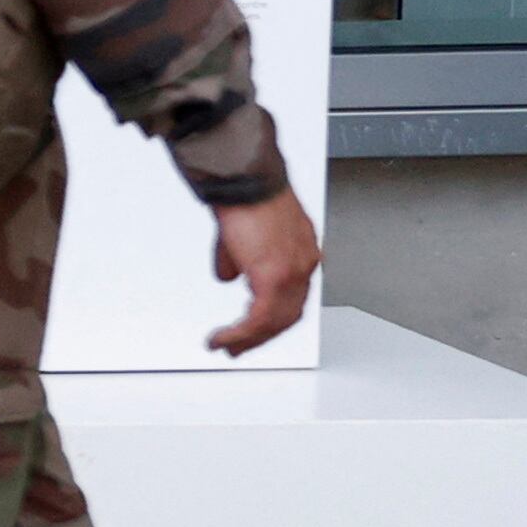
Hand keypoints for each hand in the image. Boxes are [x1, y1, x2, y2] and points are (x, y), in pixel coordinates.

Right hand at [206, 189, 321, 355]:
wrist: (245, 178)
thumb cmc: (246, 192)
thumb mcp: (241, 230)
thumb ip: (237, 258)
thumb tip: (228, 276)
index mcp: (302, 251)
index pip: (293, 295)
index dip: (272, 317)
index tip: (252, 329)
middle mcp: (304, 263)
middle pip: (288, 315)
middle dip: (261, 336)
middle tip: (238, 348)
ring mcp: (293, 272)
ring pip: (275, 322)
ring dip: (248, 339)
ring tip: (226, 346)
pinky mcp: (274, 278)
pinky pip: (258, 319)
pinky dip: (239, 333)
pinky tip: (222, 337)